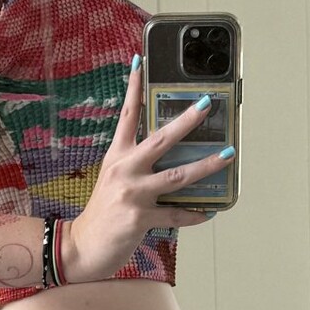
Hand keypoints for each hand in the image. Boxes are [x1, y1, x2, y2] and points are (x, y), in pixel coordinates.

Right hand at [60, 60, 222, 283]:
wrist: (82, 247)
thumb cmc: (101, 214)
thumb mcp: (113, 180)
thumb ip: (135, 164)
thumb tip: (169, 154)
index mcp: (116, 157)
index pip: (127, 115)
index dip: (133, 87)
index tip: (141, 61)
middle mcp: (124, 170)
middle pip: (160, 139)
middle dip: (186, 121)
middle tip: (207, 104)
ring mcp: (132, 194)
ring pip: (177, 175)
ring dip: (206, 165)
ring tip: (228, 155)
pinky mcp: (140, 218)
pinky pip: (176, 214)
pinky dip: (194, 214)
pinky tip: (209, 212)